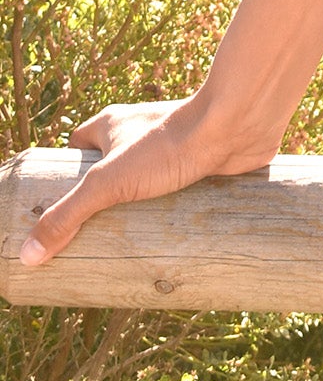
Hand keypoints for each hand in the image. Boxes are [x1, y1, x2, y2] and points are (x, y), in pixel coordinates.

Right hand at [17, 97, 279, 266]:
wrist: (234, 125)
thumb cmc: (169, 143)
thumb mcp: (108, 183)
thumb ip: (67, 216)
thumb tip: (29, 255)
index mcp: (113, 126)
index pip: (79, 148)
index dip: (67, 175)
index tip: (60, 210)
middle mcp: (141, 134)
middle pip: (113, 171)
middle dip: (105, 203)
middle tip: (94, 242)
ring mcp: (172, 149)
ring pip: (148, 184)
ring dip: (141, 210)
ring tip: (129, 248)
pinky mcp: (201, 164)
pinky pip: (181, 192)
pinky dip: (174, 213)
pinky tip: (170, 239)